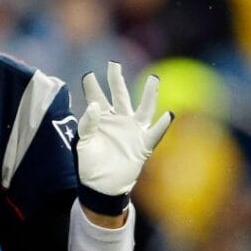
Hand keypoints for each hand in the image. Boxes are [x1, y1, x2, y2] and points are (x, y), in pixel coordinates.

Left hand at [76, 62, 172, 198]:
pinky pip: (155, 133)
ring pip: (143, 108)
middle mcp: (118, 120)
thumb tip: (94, 106)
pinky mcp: (143, 145)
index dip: (92, 86)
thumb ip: (87, 124)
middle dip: (116, 80)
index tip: (89, 75)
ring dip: (149, 94)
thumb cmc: (89, 164)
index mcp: (101, 118)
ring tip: (154, 79)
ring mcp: (132, 131)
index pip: (96, 97)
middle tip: (114, 64)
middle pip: (119, 95)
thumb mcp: (82, 144)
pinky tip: (169, 115)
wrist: (101, 186)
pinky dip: (162, 125)